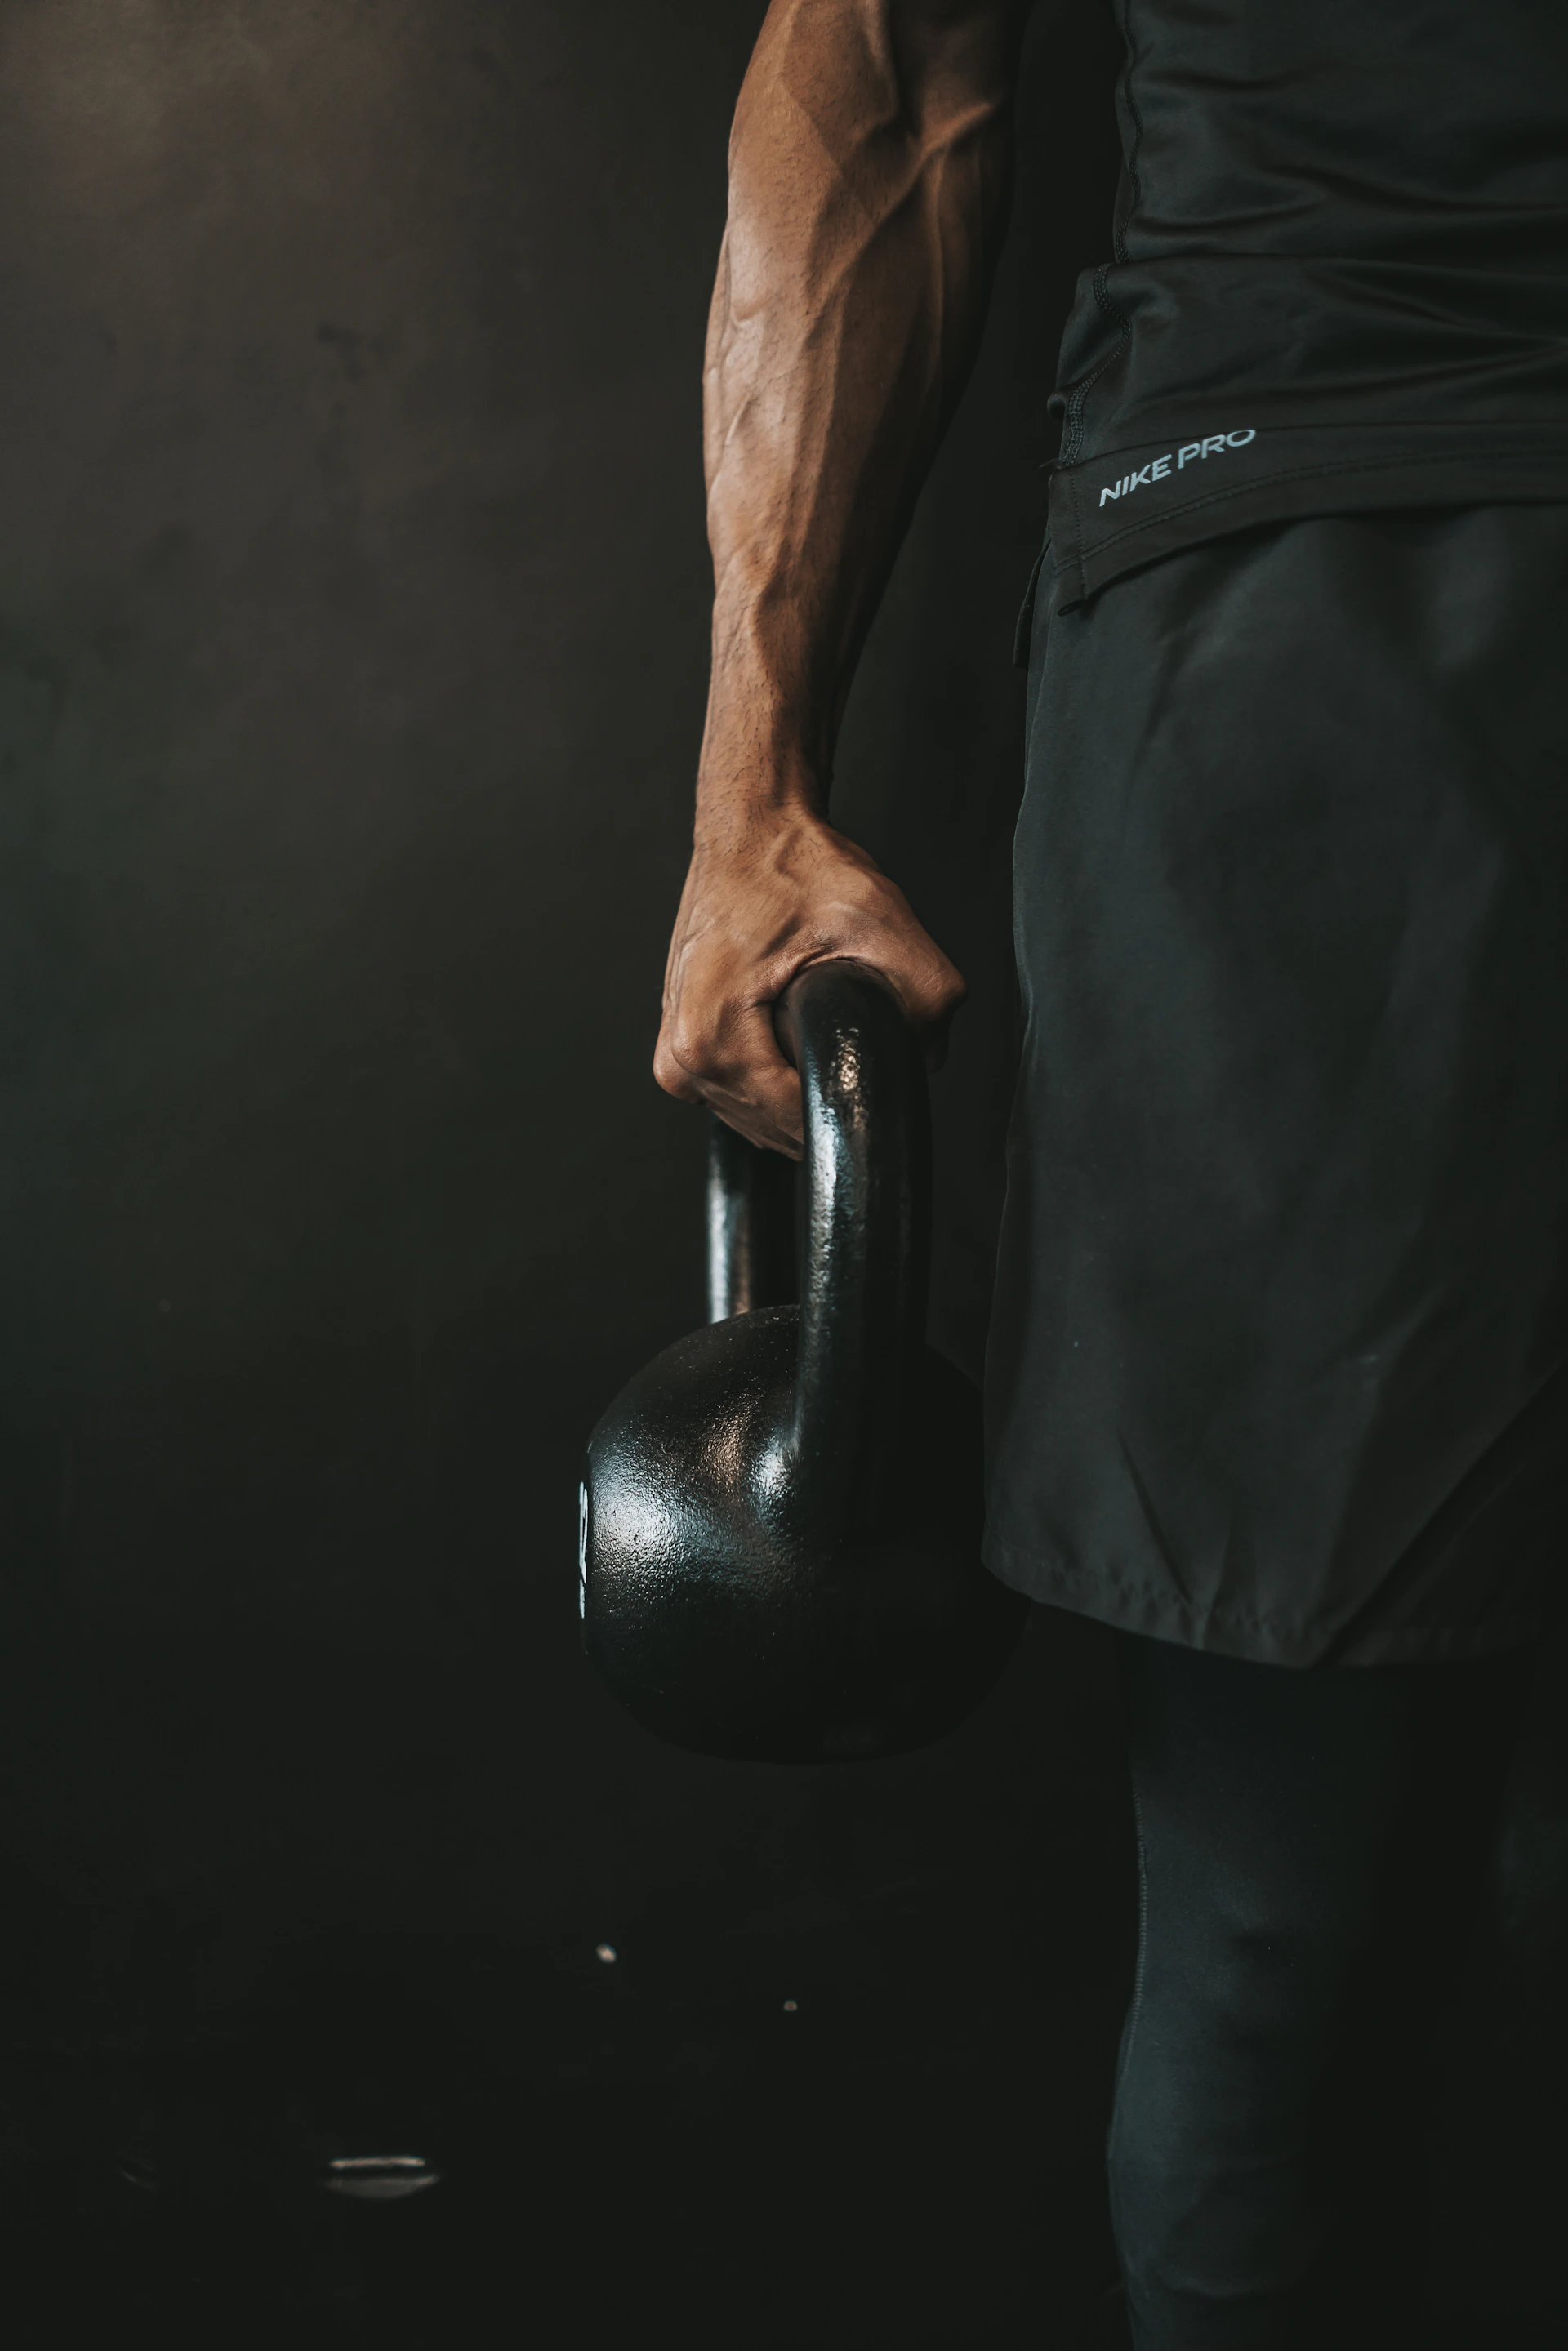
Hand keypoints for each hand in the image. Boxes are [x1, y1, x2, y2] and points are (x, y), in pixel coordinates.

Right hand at [654, 807, 965, 1155]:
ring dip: (799, 1085)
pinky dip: (777, 1075)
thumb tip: (928, 1059)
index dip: (848, 1100)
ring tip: (810, 1018)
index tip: (865, 1054)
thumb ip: (927, 998)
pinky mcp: (680, 1053)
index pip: (795, 1122)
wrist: (750, 831)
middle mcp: (681, 1060)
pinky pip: (744, 1097)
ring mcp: (674, 1060)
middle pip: (777, 1129)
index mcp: (710, 1039)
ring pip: (761, 1119)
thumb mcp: (882, 922)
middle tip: (841, 1020)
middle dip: (824, 1087)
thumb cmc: (794, 866)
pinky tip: (788, 1028)